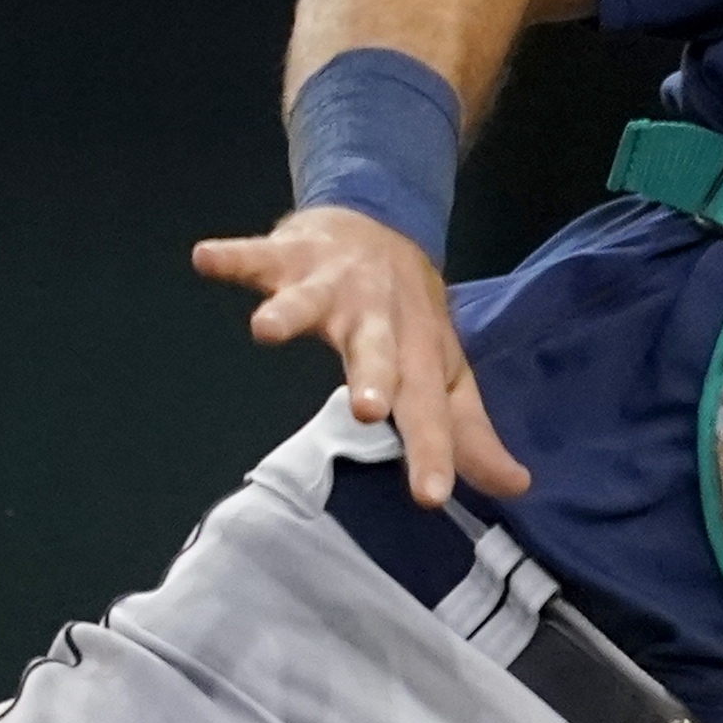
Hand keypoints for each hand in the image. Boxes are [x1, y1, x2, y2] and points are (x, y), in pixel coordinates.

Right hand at [190, 204, 529, 506]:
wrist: (381, 225)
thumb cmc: (408, 320)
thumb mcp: (444, 376)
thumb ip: (467, 434)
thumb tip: (516, 487)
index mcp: (419, 356)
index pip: (430, 412)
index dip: (434, 453)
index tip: (429, 496)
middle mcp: (380, 320)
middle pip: (378, 354)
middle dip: (372, 379)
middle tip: (365, 408)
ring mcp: (334, 285)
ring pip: (312, 301)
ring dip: (291, 312)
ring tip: (264, 330)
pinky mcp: (291, 257)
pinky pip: (258, 256)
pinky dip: (234, 256)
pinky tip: (206, 258)